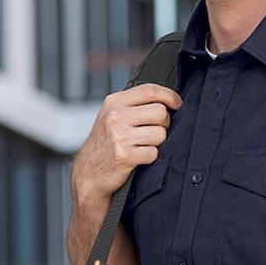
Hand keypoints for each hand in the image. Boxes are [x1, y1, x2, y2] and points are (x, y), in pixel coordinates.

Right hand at [71, 83, 181, 201]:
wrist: (88, 174)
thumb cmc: (104, 145)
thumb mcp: (112, 117)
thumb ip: (134, 105)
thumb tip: (166, 100)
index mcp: (114, 102)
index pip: (150, 90)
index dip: (170, 96)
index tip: (177, 103)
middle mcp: (115, 116)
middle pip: (160, 112)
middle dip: (164, 124)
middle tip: (153, 132)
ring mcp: (119, 136)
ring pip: (160, 134)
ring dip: (157, 143)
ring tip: (142, 146)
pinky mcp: (125, 156)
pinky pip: (154, 153)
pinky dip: (150, 157)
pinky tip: (138, 158)